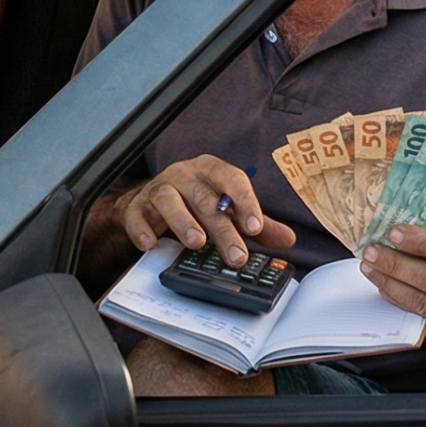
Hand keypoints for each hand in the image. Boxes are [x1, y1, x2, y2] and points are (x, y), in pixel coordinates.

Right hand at [114, 155, 295, 266]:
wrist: (152, 202)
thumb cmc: (196, 202)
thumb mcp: (228, 209)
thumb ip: (256, 222)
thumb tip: (287, 238)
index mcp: (213, 170)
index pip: (233, 180)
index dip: (246, 203)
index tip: (255, 227)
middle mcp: (186, 174)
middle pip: (205, 199)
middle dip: (222, 230)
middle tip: (236, 256)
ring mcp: (159, 188)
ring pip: (170, 200)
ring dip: (184, 222)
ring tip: (197, 243)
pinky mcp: (137, 206)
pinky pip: (138, 215)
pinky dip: (142, 229)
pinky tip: (150, 245)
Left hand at [358, 226, 425, 353]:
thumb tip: (401, 232)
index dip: (422, 242)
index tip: (393, 233)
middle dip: (396, 264)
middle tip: (371, 251)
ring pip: (421, 303)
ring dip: (389, 284)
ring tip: (370, 268)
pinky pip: (418, 322)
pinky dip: (397, 303)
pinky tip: (383, 289)